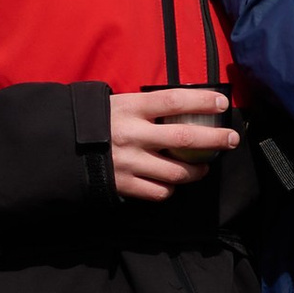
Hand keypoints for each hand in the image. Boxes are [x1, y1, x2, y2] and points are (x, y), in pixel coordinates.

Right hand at [108, 85, 239, 200]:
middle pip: (185, 138)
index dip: (202, 102)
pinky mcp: (124, 185)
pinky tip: (171, 181)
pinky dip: (171, 187)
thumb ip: (148, 107)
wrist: (62, 147)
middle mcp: (133, 134)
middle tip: (232, 140)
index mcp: (131, 108)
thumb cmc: (96, 122)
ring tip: (203, 168)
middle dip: (215, 140)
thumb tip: (186, 107)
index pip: (174, 101)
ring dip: (197, 171)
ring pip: (177, 171)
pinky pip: (159, 191)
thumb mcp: (118, 103)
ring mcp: (129, 162)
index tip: (221, 104)